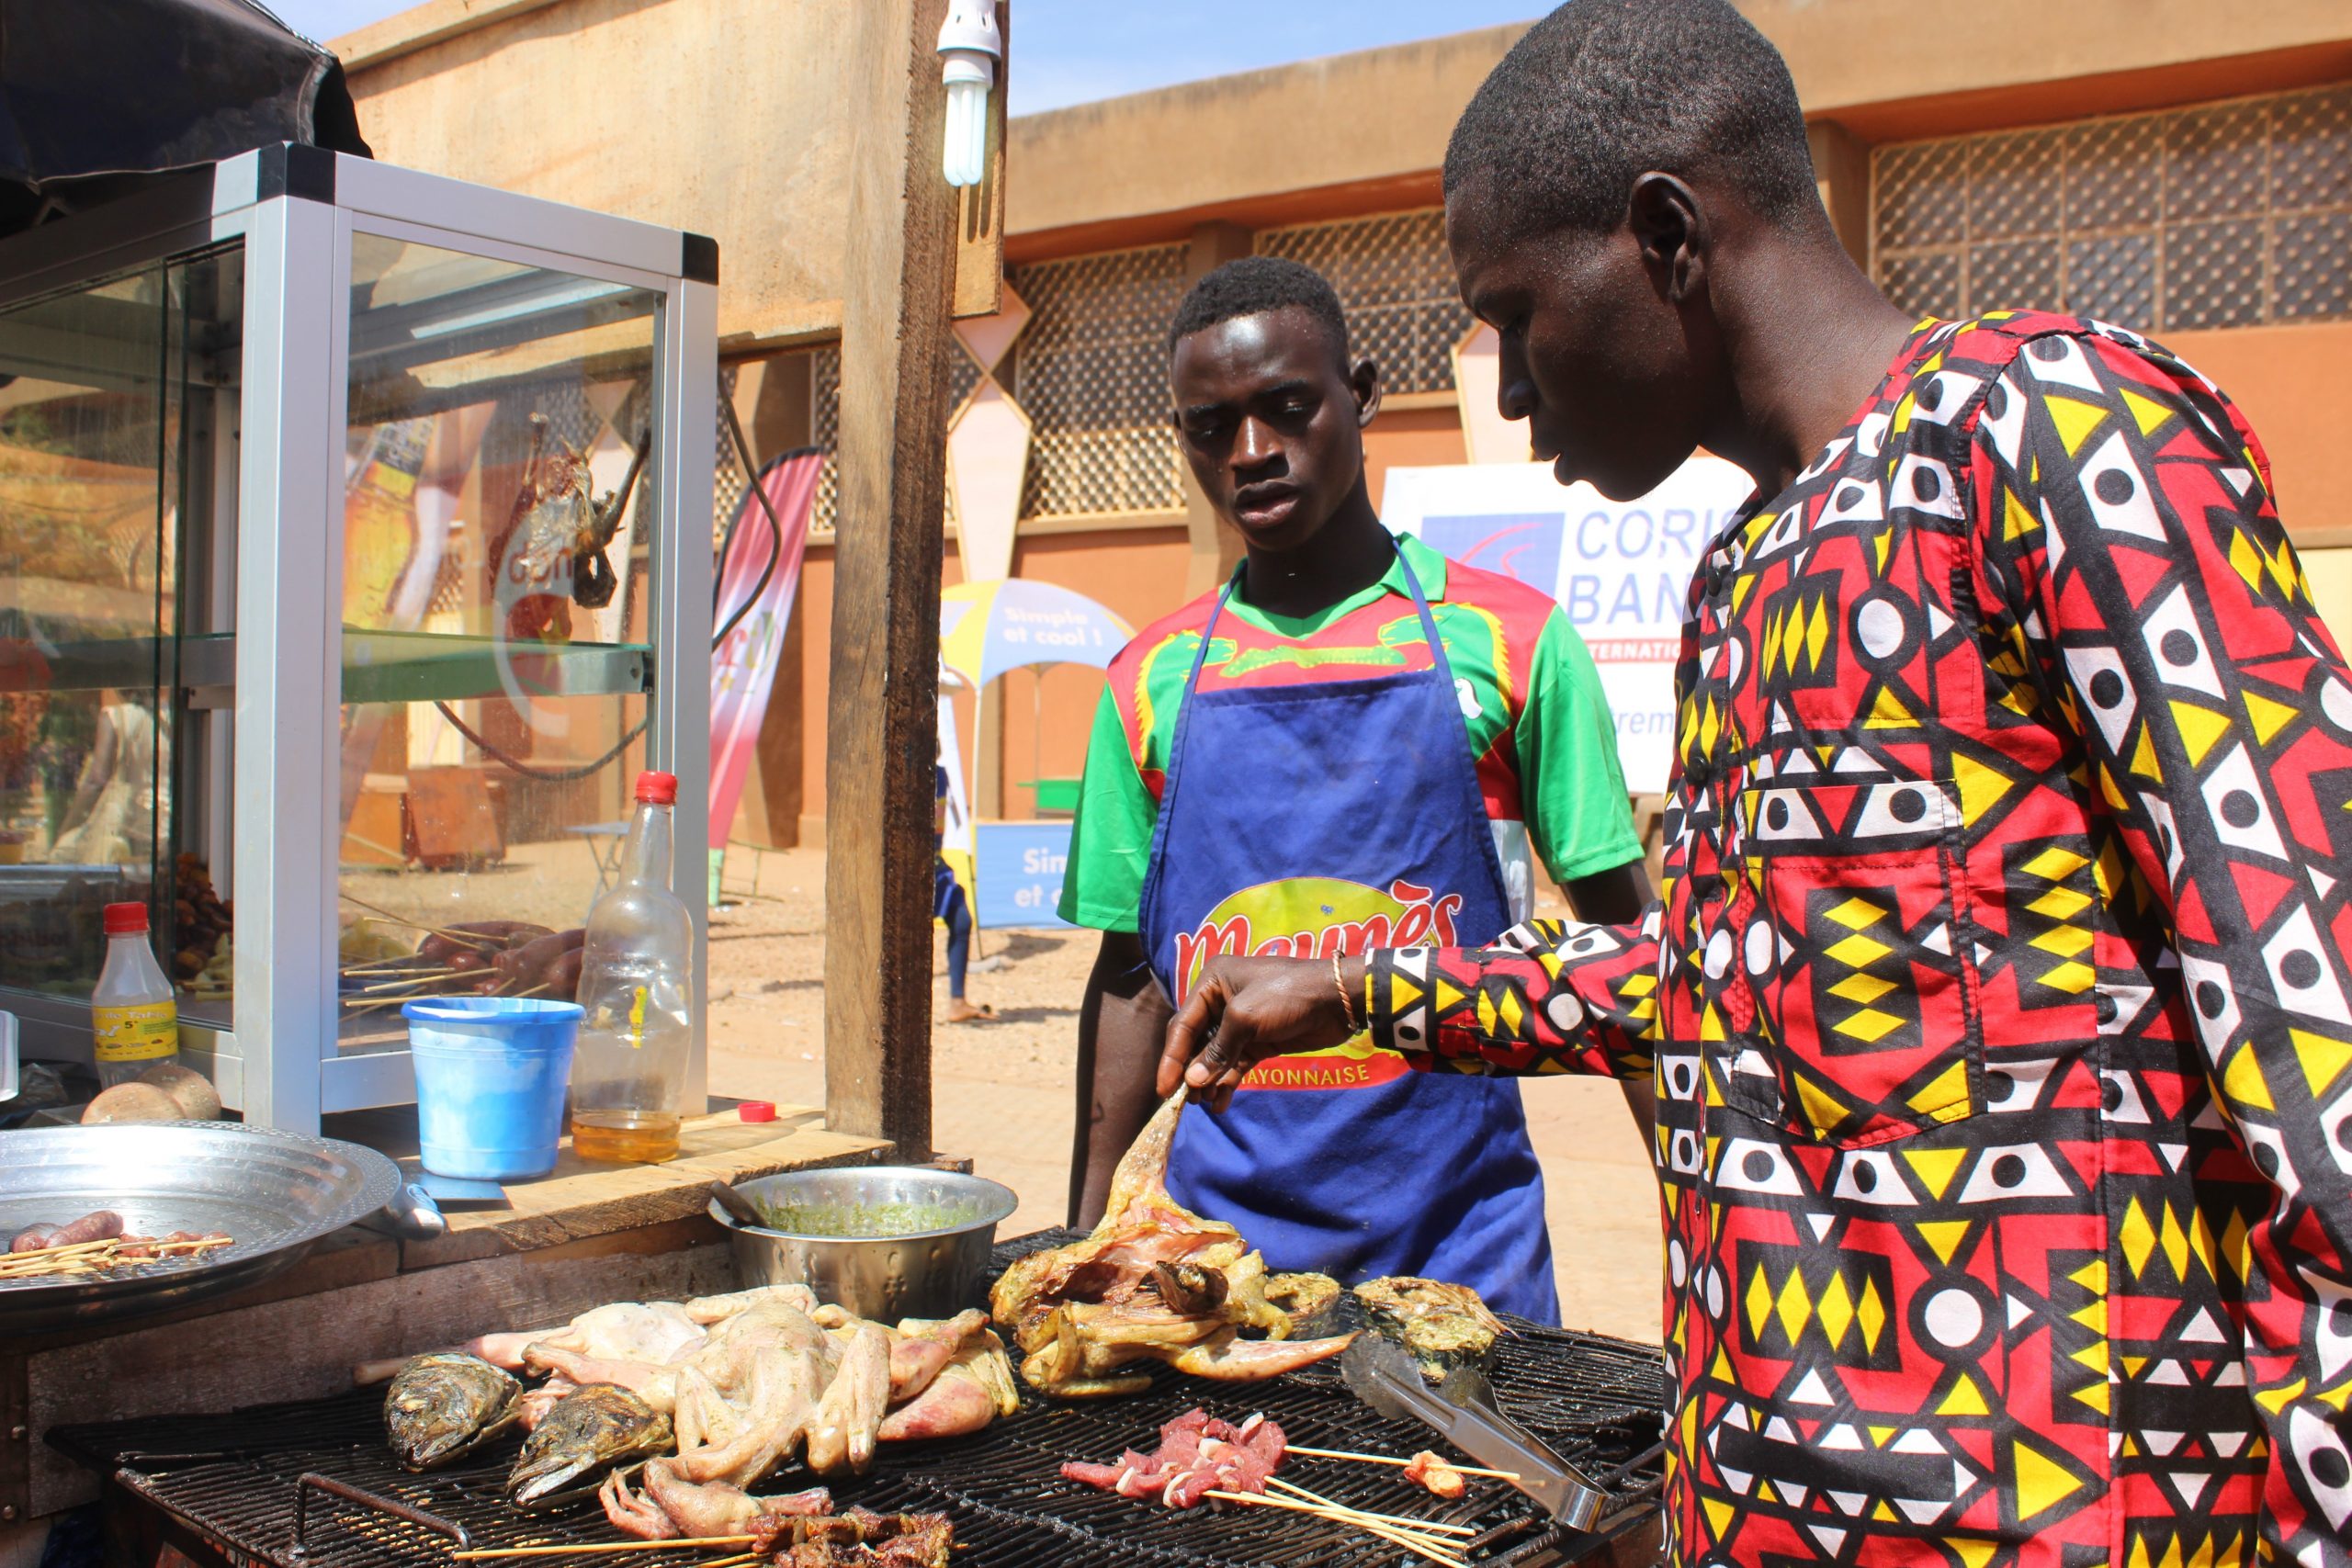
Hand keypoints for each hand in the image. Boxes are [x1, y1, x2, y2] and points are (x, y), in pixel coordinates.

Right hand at [1158, 955, 1365, 1110]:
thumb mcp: (1245, 1019)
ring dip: (1209, 1081)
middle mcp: (1221, 1001)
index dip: (1171, 1058)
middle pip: (1195, 1042)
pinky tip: (1222, 1102)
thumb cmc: (1286, 996)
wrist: (1337, 1000)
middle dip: (1191, 1072)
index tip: (1163, 1089)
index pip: (1182, 1024)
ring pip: (1214, 1057)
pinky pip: (1235, 1064)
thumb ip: (1217, 1051)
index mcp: (1211, 982)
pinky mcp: (1258, 1041)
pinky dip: (1227, 1083)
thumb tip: (1192, 1081)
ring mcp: (1240, 1023)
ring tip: (1206, 1104)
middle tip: (1186, 1101)